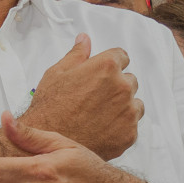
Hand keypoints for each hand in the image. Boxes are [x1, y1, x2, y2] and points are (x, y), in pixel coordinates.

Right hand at [23, 33, 140, 159]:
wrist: (49, 143)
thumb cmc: (50, 107)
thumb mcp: (57, 73)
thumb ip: (77, 54)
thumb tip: (85, 39)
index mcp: (107, 66)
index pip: (122, 56)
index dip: (110, 65)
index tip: (101, 75)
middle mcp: (123, 86)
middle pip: (129, 80)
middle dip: (116, 87)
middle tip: (94, 99)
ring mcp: (129, 111)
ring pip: (134, 104)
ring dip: (122, 107)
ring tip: (98, 116)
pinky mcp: (130, 133)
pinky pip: (131, 125)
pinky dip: (120, 127)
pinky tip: (100, 130)